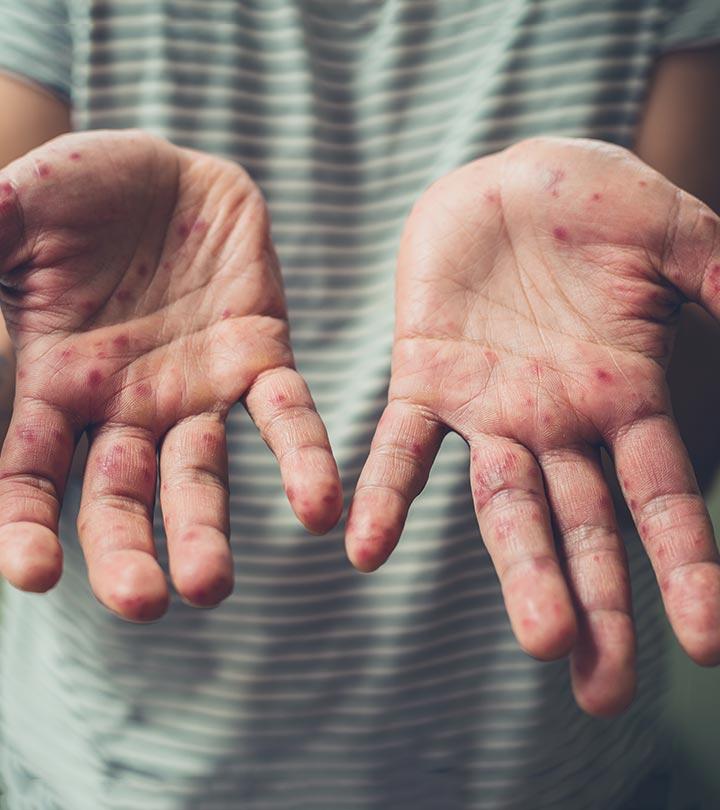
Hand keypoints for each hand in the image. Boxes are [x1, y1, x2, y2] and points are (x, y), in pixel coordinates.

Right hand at [0, 130, 341, 619]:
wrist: (166, 170)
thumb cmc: (80, 191)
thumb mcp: (17, 207)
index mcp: (57, 383)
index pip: (32, 474)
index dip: (26, 525)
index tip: (34, 573)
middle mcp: (127, 405)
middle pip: (121, 496)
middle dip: (128, 551)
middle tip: (143, 606)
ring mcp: (196, 388)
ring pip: (200, 474)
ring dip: (207, 531)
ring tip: (212, 586)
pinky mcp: (259, 356)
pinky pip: (285, 416)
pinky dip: (303, 459)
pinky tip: (318, 508)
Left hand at [345, 137, 719, 714]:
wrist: (502, 181)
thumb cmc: (591, 201)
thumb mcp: (668, 231)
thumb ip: (717, 274)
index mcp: (622, 395)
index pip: (660, 498)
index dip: (684, 565)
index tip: (705, 642)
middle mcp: (556, 421)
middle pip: (582, 529)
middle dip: (597, 606)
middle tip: (602, 692)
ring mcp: (488, 407)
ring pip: (502, 505)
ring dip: (517, 570)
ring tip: (536, 642)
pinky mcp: (423, 377)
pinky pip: (401, 447)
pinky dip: (387, 495)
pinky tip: (366, 548)